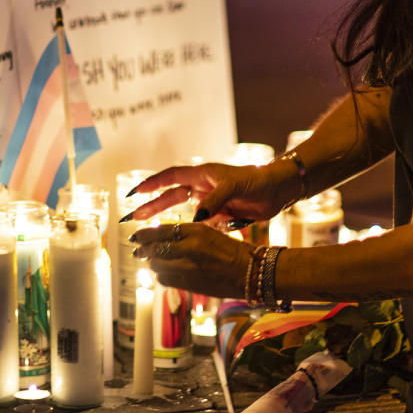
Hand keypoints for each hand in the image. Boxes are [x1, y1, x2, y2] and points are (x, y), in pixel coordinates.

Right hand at [120, 162, 284, 227]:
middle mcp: (203, 187)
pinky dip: (187, 230)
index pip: (172, 177)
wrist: (278, 191)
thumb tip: (195, 217)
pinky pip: (198, 223)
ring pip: (182, 211)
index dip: (153, 184)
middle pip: (172, 196)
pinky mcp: (218, 214)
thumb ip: (214, 201)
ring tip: (147, 228)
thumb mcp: (235, 187)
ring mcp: (210, 201)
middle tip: (134, 217)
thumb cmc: (258, 181)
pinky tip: (177, 238)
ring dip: (166, 219)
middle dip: (152, 205)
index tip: (136, 192)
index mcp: (203, 174)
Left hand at [130, 221, 251, 297]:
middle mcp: (189, 249)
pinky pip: (165, 279)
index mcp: (195, 231)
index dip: (144, 235)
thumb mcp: (208, 232)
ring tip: (150, 261)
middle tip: (138, 250)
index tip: (136, 236)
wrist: (249, 272)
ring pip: (157, 266)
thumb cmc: (231, 250)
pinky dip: (161, 275)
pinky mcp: (189, 284)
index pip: (160, 231)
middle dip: (143, 250)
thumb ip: (185, 234)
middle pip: (154, 249)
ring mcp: (188, 268)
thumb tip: (161, 237)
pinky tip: (163, 272)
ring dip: (151, 263)